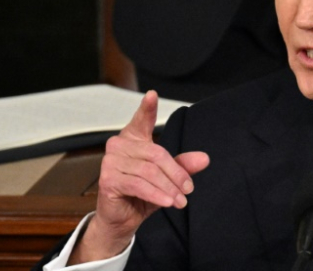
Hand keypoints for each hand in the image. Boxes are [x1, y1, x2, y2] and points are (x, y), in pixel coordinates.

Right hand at [69, 91, 208, 263]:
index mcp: (133, 138)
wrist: (123, 218)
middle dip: (177, 174)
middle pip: (157, 154)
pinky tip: (167, 202)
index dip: (147, 108)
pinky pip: (139, 185)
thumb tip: (204, 158)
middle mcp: (119, 145)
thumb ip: (183, 165)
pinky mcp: (108, 179)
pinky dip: (156, 194)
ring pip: (150, 172)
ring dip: (169, 188)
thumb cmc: (142, 194)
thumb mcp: (167, 178)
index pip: (142, 120)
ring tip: (180, 201)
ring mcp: (111, 162)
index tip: (153, 94)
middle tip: (188, 189)